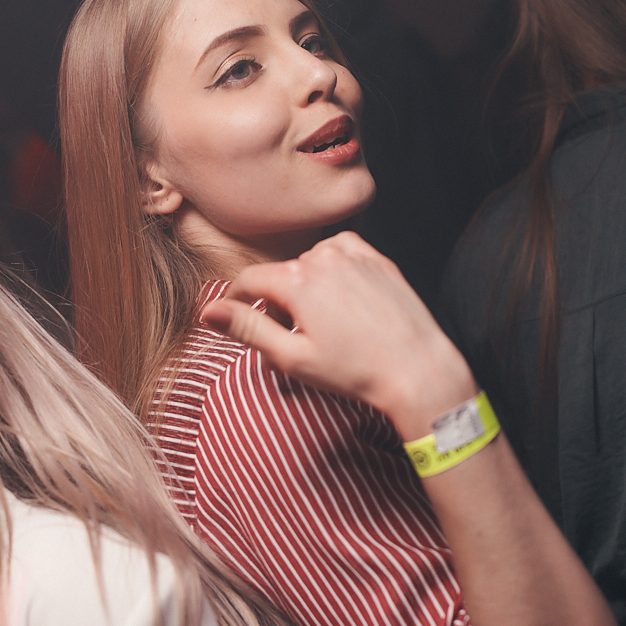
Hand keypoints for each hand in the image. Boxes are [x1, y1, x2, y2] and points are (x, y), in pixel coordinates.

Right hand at [201, 232, 476, 440]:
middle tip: (295, 339)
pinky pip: (340, 255)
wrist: (417, 368)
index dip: (238, 302)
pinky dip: (334, 272)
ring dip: (307, 286)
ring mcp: (354, 254)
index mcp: (296, 280)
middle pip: (281, 274)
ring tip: (323, 325)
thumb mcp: (292, 357)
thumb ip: (247, 328)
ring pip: (310, 263)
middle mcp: (323, 257)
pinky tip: (343, 302)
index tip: (238, 319)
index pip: (248, 280)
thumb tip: (208, 312)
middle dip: (279, 302)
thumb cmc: (355, 371)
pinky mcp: (377, 259)